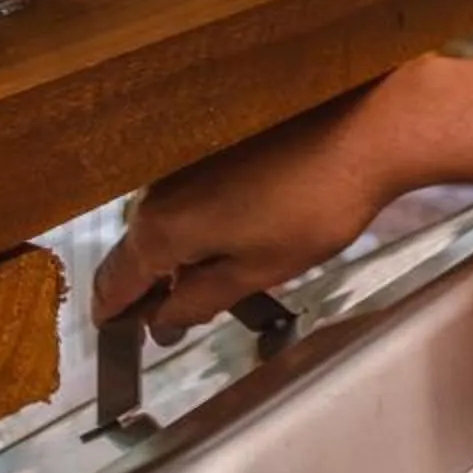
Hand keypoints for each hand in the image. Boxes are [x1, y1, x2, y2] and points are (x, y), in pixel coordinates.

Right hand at [92, 78, 409, 340]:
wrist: (359, 134)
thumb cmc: (312, 208)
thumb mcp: (256, 272)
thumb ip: (199, 300)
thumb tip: (161, 321)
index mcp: (160, 228)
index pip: (113, 284)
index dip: (116, 317)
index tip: (122, 338)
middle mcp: (155, 191)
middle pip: (132, 252)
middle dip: (148, 289)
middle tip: (177, 318)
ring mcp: (177, 161)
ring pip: (158, 222)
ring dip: (174, 255)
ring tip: (214, 280)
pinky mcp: (204, 143)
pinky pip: (180, 196)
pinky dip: (192, 224)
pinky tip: (230, 236)